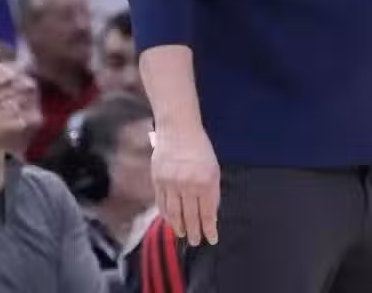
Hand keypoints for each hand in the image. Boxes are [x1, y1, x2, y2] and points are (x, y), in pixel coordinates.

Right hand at [151, 126, 219, 246]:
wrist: (178, 130)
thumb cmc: (200, 147)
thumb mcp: (213, 168)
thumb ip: (211, 190)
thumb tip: (209, 212)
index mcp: (206, 181)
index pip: (207, 212)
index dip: (209, 228)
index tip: (211, 239)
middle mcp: (188, 185)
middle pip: (191, 216)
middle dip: (194, 232)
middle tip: (195, 242)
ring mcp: (171, 184)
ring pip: (174, 213)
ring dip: (178, 227)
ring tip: (182, 235)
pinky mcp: (157, 181)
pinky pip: (162, 204)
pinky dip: (166, 215)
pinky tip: (170, 221)